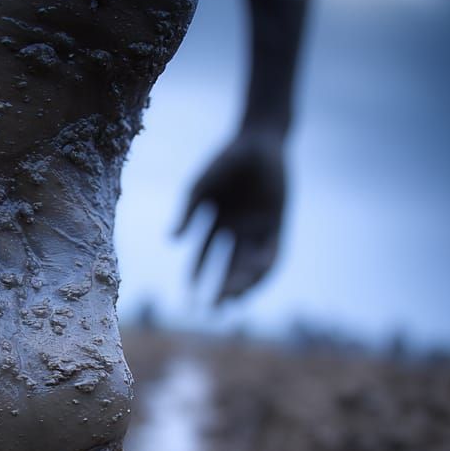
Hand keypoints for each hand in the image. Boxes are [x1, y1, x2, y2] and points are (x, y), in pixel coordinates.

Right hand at [176, 132, 285, 301]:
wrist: (261, 140)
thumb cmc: (228, 159)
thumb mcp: (201, 187)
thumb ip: (188, 213)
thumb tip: (170, 242)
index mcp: (217, 222)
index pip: (204, 257)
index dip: (197, 277)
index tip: (189, 296)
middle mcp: (238, 230)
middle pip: (228, 266)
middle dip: (221, 288)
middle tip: (213, 310)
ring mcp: (259, 228)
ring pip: (250, 264)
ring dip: (243, 282)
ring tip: (233, 299)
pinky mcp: (278, 224)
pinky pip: (273, 252)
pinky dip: (264, 266)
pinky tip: (256, 277)